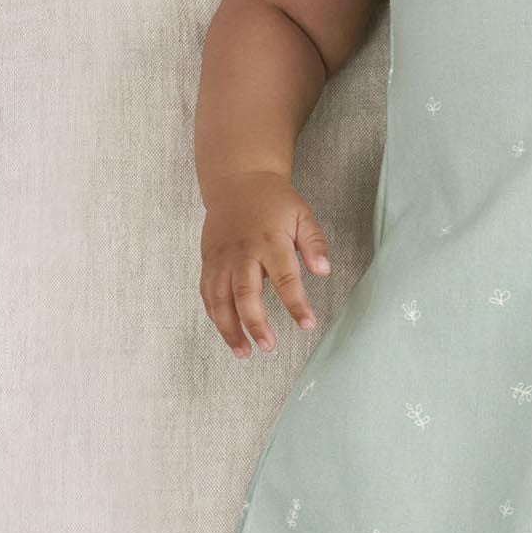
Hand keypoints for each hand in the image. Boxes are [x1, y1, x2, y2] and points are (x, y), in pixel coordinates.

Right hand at [199, 170, 331, 358]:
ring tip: (243, 352)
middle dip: (256, 324)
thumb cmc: (274, 201)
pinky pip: (207, 293)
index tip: (307, 324)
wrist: (238, 180)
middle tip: (269, 346)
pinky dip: (214, 315)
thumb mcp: (303, 215)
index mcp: (270, 241)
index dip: (297, 305)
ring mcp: (221, 258)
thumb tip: (324, 271)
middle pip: (246, 294)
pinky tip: (226, 332)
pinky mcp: (208, 261)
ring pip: (219, 299)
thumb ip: (315, 244)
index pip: (286, 279)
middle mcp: (242, 253)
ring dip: (229, 328)